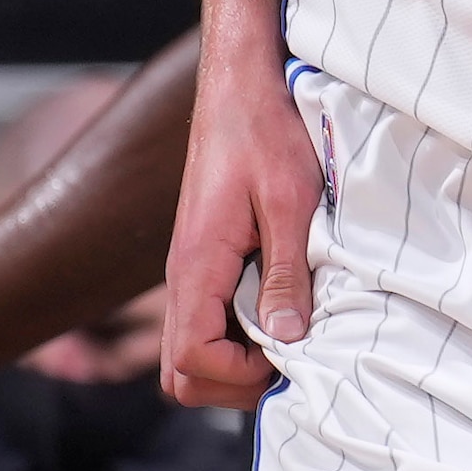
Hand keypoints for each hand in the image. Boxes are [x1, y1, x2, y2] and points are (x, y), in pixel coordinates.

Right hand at [158, 40, 312, 410]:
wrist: (240, 85)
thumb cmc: (265, 131)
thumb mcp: (291, 201)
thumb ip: (286, 271)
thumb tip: (288, 336)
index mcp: (195, 265)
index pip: (191, 359)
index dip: (239, 375)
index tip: (289, 356)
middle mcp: (183, 275)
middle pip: (180, 373)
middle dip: (233, 385)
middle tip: (291, 365)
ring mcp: (191, 270)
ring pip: (190, 351)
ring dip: (236, 363)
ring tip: (291, 340)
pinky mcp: (206, 260)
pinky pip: (207, 321)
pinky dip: (238, 335)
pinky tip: (282, 311)